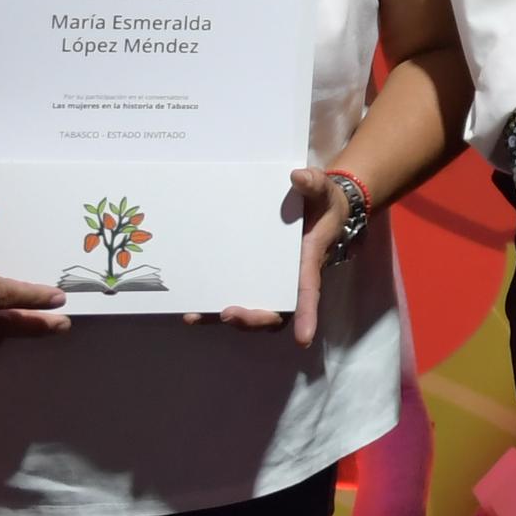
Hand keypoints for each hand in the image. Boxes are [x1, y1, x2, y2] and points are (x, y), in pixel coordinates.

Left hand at [207, 165, 362, 341]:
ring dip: (231, 319)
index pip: (308, 291)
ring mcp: (272, 281)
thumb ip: (313, 183)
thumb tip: (297, 177)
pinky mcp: (256, 278)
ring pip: (257, 312)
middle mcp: (290, 278)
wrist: (320, 208)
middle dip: (254, 319)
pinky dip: (217, 310)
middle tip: (228, 313)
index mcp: (309, 260)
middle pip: (277, 312)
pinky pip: (241, 298)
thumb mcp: (322, 189)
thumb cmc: (322, 202)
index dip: (306, 314)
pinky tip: (194, 311)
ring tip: (198, 316)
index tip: (303, 338)